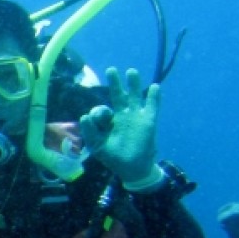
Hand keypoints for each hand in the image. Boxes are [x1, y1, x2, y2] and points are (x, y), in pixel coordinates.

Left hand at [80, 67, 164, 190]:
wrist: (131, 167)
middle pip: (118, 95)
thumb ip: (90, 131)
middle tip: (111, 70)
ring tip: (131, 72)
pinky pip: (152, 106)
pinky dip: (154, 97)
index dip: (98, 113)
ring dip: (133, 84)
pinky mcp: (149, 121)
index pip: (102, 110)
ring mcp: (136, 116)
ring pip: (135, 96)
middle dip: (115, 83)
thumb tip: (84, 115)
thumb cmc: (113, 157)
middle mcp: (122, 115)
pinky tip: (154, 87)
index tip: (94, 118)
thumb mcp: (97, 145)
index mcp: (109, 121)